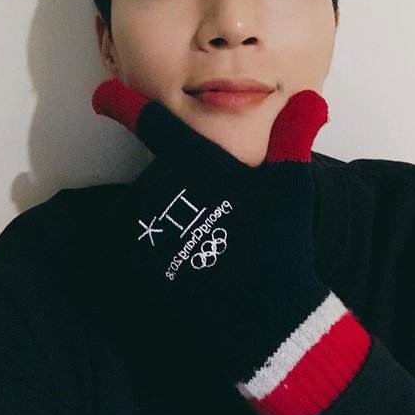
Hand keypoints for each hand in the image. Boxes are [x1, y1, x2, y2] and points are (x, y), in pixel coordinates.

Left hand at [92, 78, 327, 360]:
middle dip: (179, 193)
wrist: (265, 319)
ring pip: (143, 212)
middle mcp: (167, 193)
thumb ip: (294, 138)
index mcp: (202, 168)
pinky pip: (132, 249)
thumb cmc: (278, 245)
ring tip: (202, 245)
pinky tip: (184, 266)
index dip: (126, 106)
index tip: (102, 95)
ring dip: (164, 222)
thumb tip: (312, 99)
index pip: (158, 128)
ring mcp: (148, 231)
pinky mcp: (138, 267)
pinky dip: (150, 253)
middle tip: (216, 219)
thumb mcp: (290, 187)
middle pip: (157, 180)